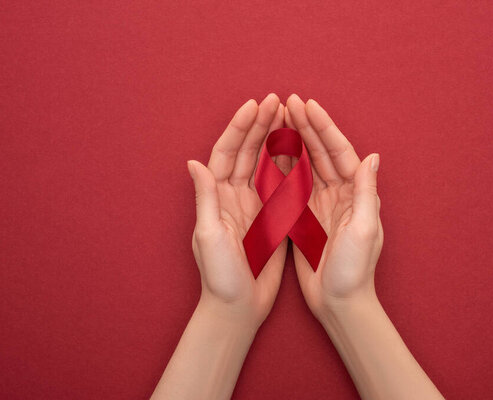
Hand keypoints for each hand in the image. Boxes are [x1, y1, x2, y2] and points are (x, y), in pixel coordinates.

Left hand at [187, 93, 289, 328]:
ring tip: (288, 116)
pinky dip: (288, 165)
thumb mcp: (209, 235)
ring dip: (274, 139)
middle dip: (260, 125)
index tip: (256, 105)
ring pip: (264, 164)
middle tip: (277, 101)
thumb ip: (205, 198)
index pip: (227, 152)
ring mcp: (253, 205)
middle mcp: (233, 196)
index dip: (240, 127)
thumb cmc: (219, 276)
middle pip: (246, 152)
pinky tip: (299, 149)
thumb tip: (194, 162)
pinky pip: (280, 185)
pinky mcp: (271, 218)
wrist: (238, 307)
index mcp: (217, 197)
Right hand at [285, 94, 382, 317]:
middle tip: (289, 102)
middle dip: (306, 126)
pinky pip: (292, 186)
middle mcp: (340, 194)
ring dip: (294, 141)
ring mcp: (321, 205)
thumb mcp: (364, 230)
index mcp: (356, 194)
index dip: (323, 127)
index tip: (307, 104)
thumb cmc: (355, 270)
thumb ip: (367, 193)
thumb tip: (372, 156)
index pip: (339, 151)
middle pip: (321, 152)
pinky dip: (282, 167)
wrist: (339, 302)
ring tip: (279, 118)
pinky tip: (271, 151)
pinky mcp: (305, 218)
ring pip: (306, 165)